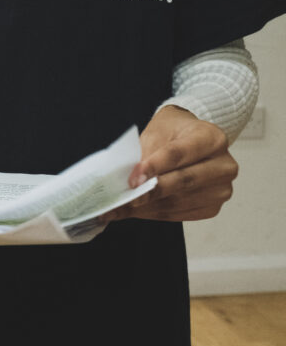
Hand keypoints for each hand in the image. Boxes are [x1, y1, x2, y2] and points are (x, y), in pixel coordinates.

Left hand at [109, 105, 237, 222]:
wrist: (191, 138)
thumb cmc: (175, 132)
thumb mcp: (159, 130)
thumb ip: (147, 153)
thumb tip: (131, 180)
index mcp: (212, 138)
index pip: (179, 154)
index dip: (155, 166)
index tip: (133, 178)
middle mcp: (223, 165)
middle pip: (183, 181)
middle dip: (150, 191)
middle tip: (124, 198)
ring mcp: (221, 189)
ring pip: (179, 202)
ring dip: (147, 207)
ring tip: (121, 208)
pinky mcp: (213, 206)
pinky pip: (180, 214)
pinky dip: (155, 213)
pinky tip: (137, 210)